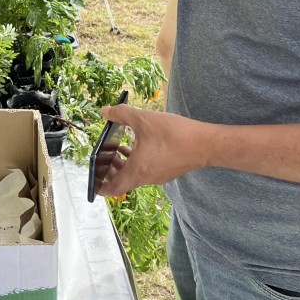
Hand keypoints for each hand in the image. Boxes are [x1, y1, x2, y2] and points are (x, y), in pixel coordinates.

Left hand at [94, 103, 210, 197]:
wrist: (207, 144)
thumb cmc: (174, 134)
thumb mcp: (143, 119)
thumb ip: (121, 114)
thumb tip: (104, 111)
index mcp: (137, 171)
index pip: (114, 188)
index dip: (100, 186)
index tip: (92, 183)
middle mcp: (147, 178)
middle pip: (123, 180)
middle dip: (110, 170)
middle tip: (103, 158)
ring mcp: (160, 176)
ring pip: (136, 174)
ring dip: (124, 163)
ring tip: (118, 148)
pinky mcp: (169, 170)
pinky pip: (147, 169)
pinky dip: (138, 161)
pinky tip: (139, 144)